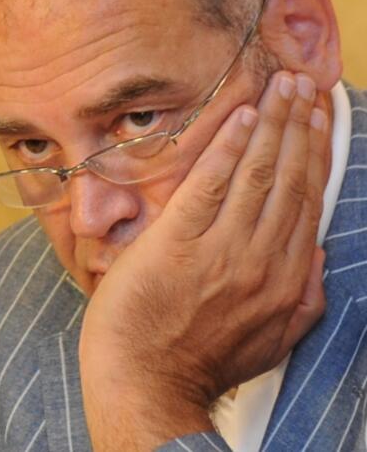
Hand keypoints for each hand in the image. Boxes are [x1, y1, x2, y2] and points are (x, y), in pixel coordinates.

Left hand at [79, 71, 329, 450]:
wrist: (145, 381)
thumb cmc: (200, 362)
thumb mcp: (272, 340)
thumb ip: (301, 298)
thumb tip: (315, 255)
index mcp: (283, 279)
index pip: (305, 201)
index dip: (314, 154)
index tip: (319, 117)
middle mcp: (260, 259)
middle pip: (287, 179)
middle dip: (299, 126)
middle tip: (303, 84)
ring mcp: (220, 250)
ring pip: (255, 175)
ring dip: (271, 125)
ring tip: (280, 86)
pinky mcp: (177, 242)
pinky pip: (209, 185)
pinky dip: (226, 148)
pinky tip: (239, 115)